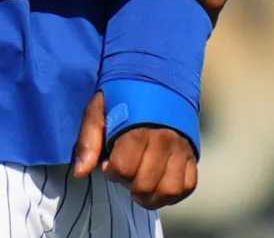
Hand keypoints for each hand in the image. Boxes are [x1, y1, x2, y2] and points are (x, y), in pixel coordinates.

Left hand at [70, 92, 198, 209]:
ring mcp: (181, 148)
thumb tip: (81, 172)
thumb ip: (89, 139)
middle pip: (145, 184)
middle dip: (129, 184)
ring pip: (170, 189)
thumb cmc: (125, 96)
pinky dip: (174, 194)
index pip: (123, 169)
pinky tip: (160, 187)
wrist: (160, 76)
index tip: (110, 161)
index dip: (111, 171)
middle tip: (126, 172)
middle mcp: (164, 140)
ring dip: (152, 197)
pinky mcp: (193, 153)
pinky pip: (189, 185)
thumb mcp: (99, 109)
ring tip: (141, 187)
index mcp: (138, 130)